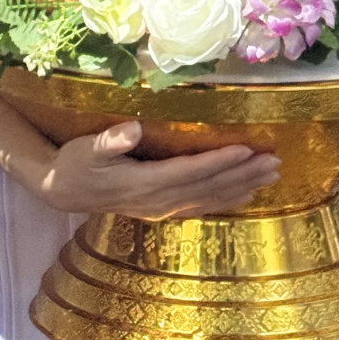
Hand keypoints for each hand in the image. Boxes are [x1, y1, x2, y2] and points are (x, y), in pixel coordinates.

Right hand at [37, 123, 278, 220]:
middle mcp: (159, 200)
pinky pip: (201, 206)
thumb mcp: (87, 148)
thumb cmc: (75, 162)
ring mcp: (162, 209)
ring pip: (211, 199)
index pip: (191, 171)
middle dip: (244, 175)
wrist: (62, 191)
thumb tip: (133, 129)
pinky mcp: (162, 210)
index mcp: (145, 183)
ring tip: (271, 176)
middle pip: (209, 188)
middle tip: (275, 162)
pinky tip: (245, 194)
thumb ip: (110, 141)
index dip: (220, 161)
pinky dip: (226, 200)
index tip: (248, 150)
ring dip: (243, 187)